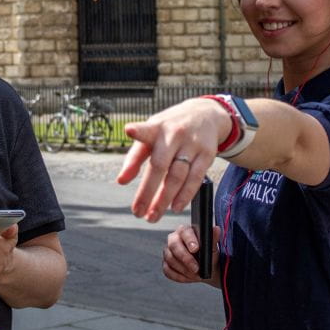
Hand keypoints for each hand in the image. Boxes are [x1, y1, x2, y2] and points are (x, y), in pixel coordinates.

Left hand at [117, 98, 229, 221]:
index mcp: (156, 127)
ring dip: (164, 199)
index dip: (138, 131)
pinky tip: (175, 207)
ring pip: (177, 176)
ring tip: (153, 215)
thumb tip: (121, 181)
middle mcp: (174, 134)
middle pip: (160, 165)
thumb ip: (135, 156)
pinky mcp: (207, 154)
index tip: (129, 130)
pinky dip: (185, 196)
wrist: (206, 114)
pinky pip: (196, 179)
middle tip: (138, 212)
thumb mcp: (152, 134)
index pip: (146, 130)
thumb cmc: (171, 128)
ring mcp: (192, 144)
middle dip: (148, 191)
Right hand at [162, 224, 220, 285]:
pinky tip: (189, 277)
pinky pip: (168, 271)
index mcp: (185, 231)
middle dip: (186, 259)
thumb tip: (216, 229)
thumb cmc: (208, 255)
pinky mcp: (165, 264)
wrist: (206, 268)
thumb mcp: (212, 248)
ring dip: (184, 270)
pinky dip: (179, 276)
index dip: (189, 240)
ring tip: (196, 274)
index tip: (196, 249)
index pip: (184, 232)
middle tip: (197, 268)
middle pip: (173, 246)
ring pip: (170, 259)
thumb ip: (213, 238)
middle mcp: (173, 239)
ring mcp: (168, 252)